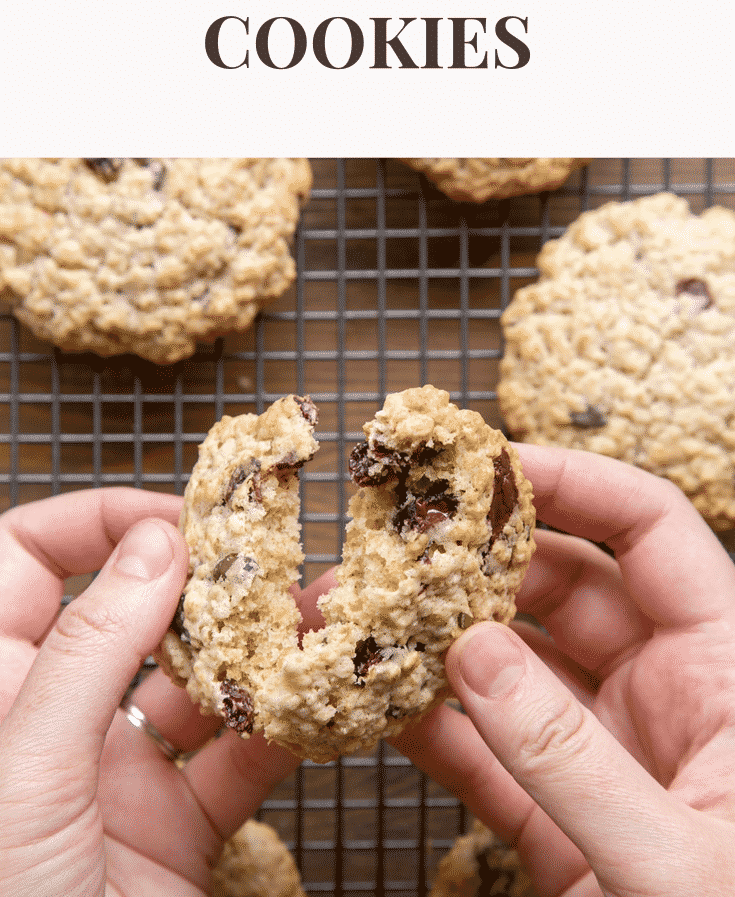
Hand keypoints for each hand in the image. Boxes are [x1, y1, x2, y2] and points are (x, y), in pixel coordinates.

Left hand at [0, 489, 324, 896]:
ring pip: (194, 679)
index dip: (96, 521)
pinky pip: (237, 758)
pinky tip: (324, 701)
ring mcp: (114, 776)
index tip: (181, 519)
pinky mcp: (173, 829)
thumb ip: (87, 655)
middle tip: (276, 553)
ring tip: (323, 615)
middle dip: (203, 576)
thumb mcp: (26, 778)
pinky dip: (283, 727)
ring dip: (258, 646)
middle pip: (126, 609)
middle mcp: (50, 722)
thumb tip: (156, 543)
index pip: (24, 560)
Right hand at [396, 448, 734, 895]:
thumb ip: (568, 758)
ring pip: (511, 665)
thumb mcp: (675, 859)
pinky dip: (430, 725)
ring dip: (440, 638)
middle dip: (480, 557)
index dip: (571, 481)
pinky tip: (375, 703)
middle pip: (563, 585)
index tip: (485, 463)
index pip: (648, 531)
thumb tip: (470, 652)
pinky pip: (484, 750)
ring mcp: (605, 756)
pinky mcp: (558, 821)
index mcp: (725, 671)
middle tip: (397, 537)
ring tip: (367, 611)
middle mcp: (665, 697)